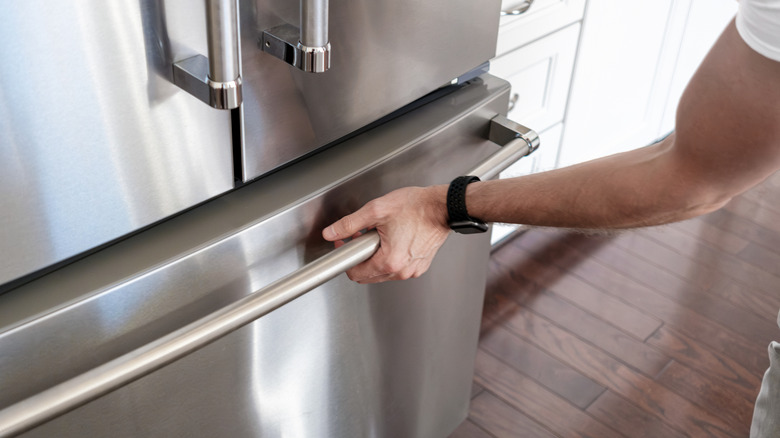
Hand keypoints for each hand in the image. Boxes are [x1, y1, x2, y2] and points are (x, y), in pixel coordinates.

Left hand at [322, 185, 450, 282]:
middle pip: (368, 275)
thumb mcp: (376, 210)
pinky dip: (391, 257)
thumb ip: (349, 224)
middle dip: (361, 256)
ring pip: (383, 272)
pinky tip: (394, 239)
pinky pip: (398, 268)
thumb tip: (331, 232)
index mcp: (389, 261)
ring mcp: (413, 270)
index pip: (355, 274)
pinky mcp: (420, 266)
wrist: (443, 207)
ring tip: (381, 235)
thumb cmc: (416, 207)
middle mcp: (402, 271)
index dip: (346, 257)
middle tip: (362, 236)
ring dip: (376, 257)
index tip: (346, 243)